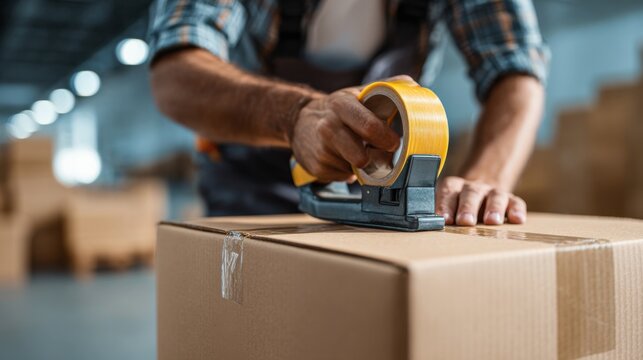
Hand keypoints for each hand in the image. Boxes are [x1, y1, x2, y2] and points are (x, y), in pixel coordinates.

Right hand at [290, 82, 404, 182]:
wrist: (298, 122)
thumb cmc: (336, 109)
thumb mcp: (357, 93)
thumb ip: (388, 88)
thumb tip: (415, 88)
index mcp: (341, 105)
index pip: (368, 125)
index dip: (385, 138)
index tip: (395, 143)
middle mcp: (328, 127)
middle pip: (360, 156)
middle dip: (375, 158)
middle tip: (381, 153)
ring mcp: (321, 150)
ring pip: (355, 168)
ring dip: (362, 164)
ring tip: (357, 151)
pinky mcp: (317, 168)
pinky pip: (344, 177)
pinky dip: (348, 171)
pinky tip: (342, 158)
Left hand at [436, 176, 526, 225]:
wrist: (480, 191)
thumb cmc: (458, 206)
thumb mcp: (446, 206)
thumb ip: (438, 214)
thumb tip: (424, 227)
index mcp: (454, 188)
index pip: (448, 191)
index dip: (446, 204)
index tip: (444, 218)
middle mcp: (474, 188)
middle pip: (471, 193)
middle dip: (468, 207)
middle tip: (465, 221)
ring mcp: (493, 193)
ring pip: (495, 196)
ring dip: (494, 208)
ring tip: (492, 221)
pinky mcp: (511, 200)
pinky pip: (516, 203)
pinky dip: (517, 210)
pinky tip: (517, 219)